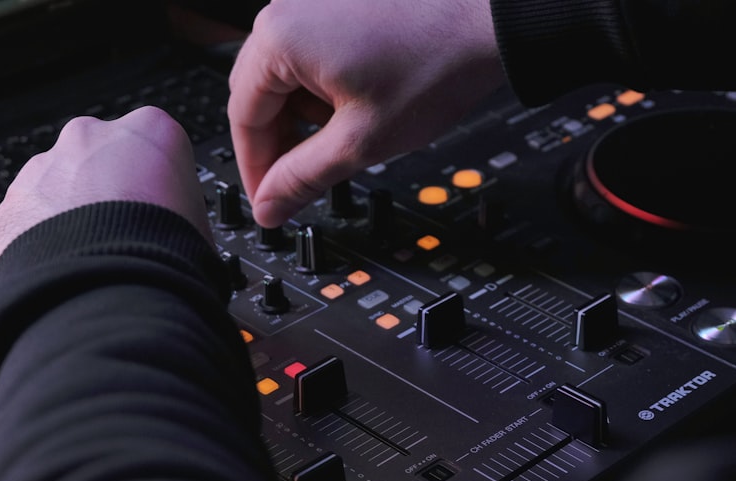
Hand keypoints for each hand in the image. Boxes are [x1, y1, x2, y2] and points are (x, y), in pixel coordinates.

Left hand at [0, 106, 210, 275]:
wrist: (108, 297)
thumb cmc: (165, 258)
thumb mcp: (203, 226)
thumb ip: (181, 212)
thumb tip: (182, 238)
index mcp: (150, 130)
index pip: (158, 146)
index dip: (160, 184)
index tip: (162, 212)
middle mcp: (90, 138)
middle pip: (100, 159)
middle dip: (107, 193)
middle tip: (123, 237)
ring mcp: (42, 171)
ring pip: (57, 190)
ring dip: (70, 221)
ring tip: (92, 264)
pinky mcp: (9, 208)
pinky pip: (26, 225)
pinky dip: (40, 248)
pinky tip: (65, 275)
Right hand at [227, 0, 504, 227]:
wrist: (494, 16)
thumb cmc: (437, 63)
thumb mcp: (361, 141)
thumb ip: (304, 178)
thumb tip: (270, 206)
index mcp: (278, 39)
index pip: (242, 117)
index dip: (256, 169)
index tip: (270, 200)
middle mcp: (287, 8)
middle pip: (258, 92)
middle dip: (280, 142)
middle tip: (302, 181)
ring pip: (286, 73)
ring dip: (304, 114)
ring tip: (346, 136)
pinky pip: (311, 49)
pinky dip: (323, 85)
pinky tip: (356, 104)